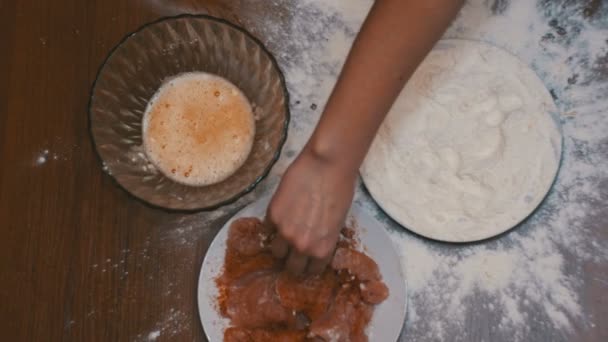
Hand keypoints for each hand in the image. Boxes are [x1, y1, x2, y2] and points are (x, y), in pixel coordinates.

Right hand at [266, 147, 356, 274]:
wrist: (328, 165)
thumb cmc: (341, 189)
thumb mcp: (338, 222)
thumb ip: (323, 238)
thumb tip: (314, 242)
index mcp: (322, 250)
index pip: (311, 270)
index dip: (309, 263)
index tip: (307, 256)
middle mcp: (302, 246)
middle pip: (291, 267)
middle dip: (293, 259)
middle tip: (294, 246)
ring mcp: (285, 231)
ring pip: (276, 251)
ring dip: (280, 243)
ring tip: (286, 230)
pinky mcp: (273, 215)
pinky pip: (268, 229)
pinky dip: (272, 225)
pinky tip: (281, 213)